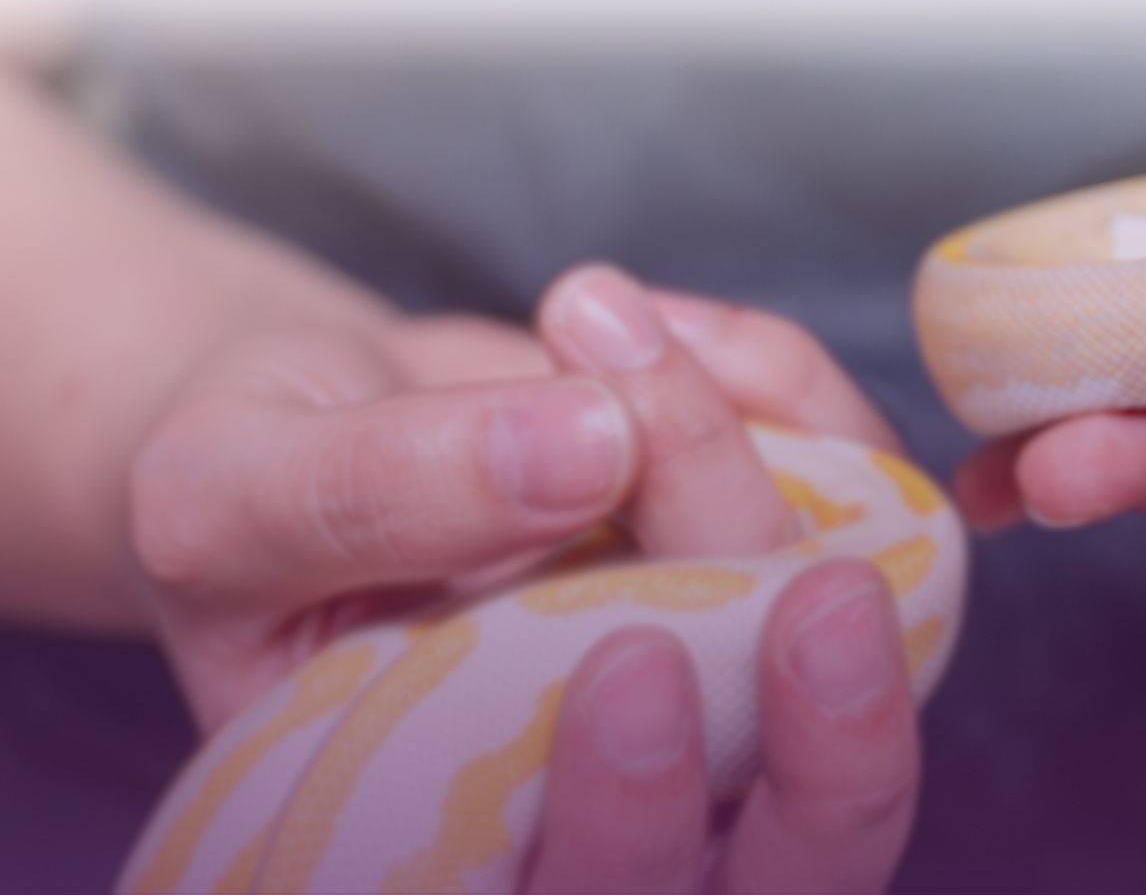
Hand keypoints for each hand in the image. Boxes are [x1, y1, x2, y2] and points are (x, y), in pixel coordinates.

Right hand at [130, 264, 919, 886]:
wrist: (333, 420)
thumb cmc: (256, 493)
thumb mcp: (229, 490)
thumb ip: (371, 494)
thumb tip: (589, 444)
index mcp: (463, 856)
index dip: (635, 829)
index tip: (633, 656)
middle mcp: (635, 821)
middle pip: (791, 860)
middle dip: (831, 748)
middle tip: (819, 592)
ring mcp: (739, 709)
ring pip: (874, 697)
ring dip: (827, 524)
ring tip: (659, 348)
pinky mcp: (798, 583)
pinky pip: (887, 518)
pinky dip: (806, 405)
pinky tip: (678, 331)